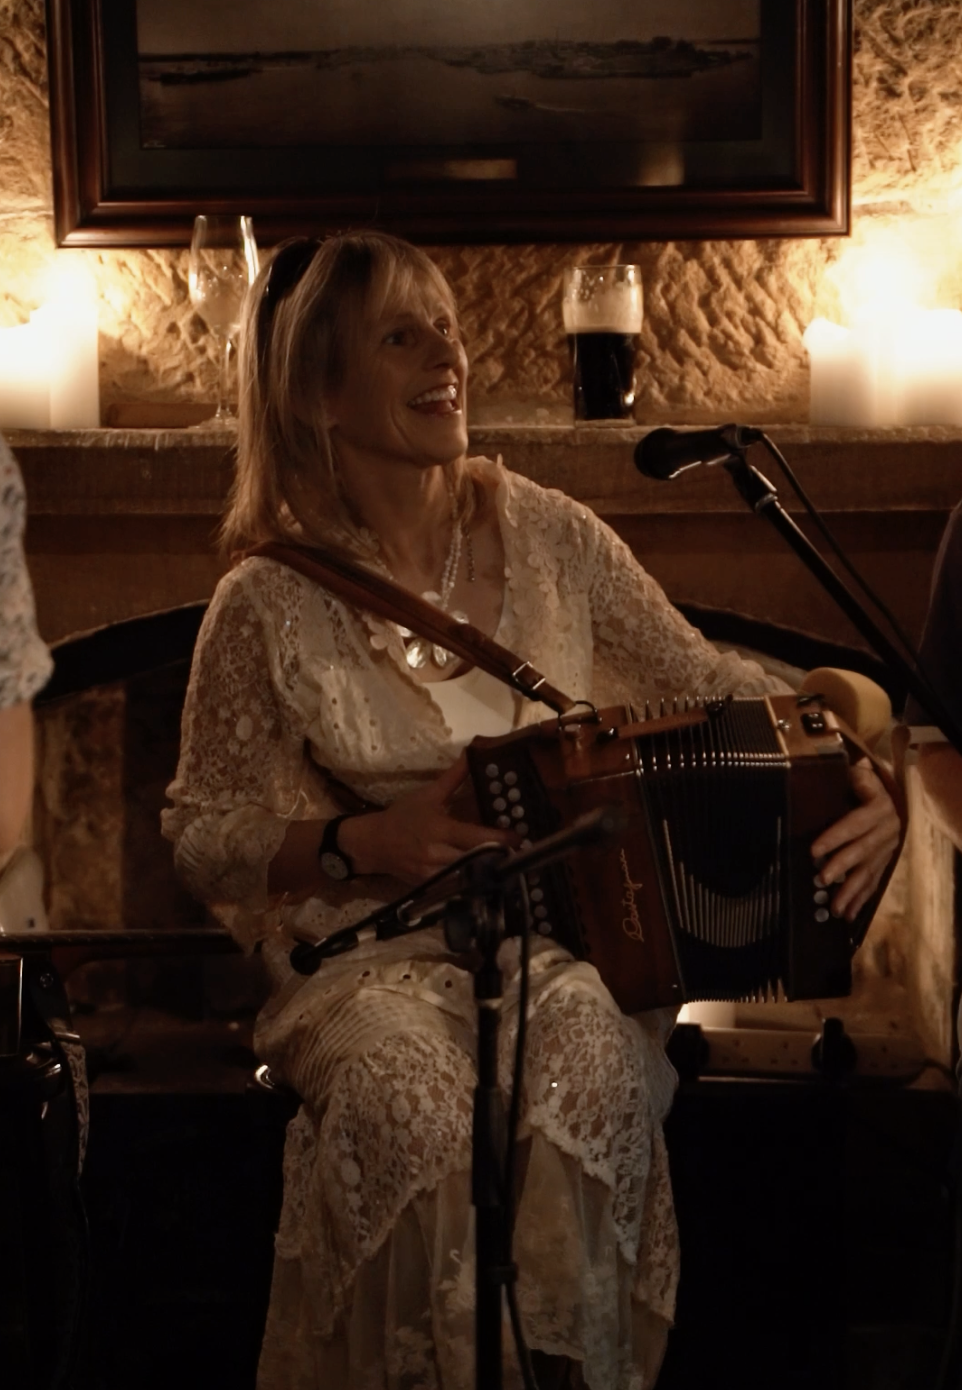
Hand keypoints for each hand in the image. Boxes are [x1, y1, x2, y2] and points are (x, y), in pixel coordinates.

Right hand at [339, 753, 513, 883]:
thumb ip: (454, 777)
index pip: (474, 836)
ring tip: (507, 865)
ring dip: (487, 871)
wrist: (374, 844)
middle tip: (520, 852)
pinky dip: (471, 882)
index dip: (498, 838)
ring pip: (468, 877)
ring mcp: (433, 874)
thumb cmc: (403, 816)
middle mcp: (437, 854)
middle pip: (475, 860)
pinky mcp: (430, 887)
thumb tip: (472, 753)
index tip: (518, 837)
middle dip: (498, 857)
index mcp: (439, 829)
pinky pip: (456, 888)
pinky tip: (485, 878)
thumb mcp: (428, 794)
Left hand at [809, 759, 900, 921]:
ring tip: (835, 908)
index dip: (834, 837)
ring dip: (851, 891)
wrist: (889, 796)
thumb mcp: (857, 775)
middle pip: (862, 851)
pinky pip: (874, 882)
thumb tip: (829, 772)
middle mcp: (888, 830)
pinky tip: (850, 914)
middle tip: (821, 880)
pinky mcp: (885, 862)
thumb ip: (849, 777)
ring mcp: (888, 849)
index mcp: (879, 807)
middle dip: (841, 867)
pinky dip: (861, 899)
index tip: (813, 851)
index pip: (854, 824)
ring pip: (869, 872)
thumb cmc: (862, 784)